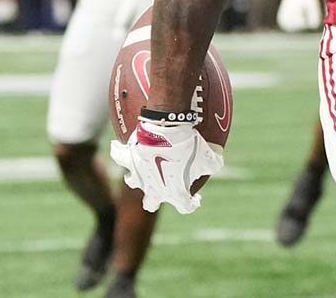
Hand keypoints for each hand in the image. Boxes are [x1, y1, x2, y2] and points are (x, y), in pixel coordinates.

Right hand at [109, 117, 223, 214]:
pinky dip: (120, 152)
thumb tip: (216, 164)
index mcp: (174, 193)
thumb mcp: (210, 157)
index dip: (191, 204)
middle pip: (150, 203)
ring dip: (138, 175)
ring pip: (133, 181)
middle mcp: (153, 189)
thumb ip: (213, 165)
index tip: (195, 198)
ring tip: (144, 164)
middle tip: (163, 186)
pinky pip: (119, 156)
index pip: (185, 207)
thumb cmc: (190, 144)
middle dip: (155, 199)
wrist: (168, 128)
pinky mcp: (128, 158)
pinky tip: (120, 145)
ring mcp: (138, 174)